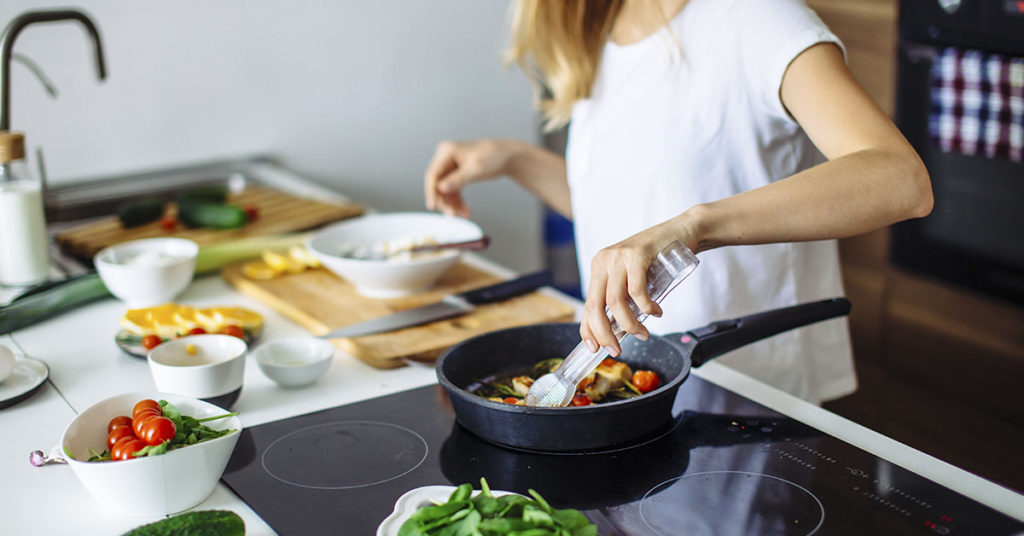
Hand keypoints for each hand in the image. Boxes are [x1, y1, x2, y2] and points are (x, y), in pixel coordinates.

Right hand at [424, 139, 516, 216]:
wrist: (508, 156)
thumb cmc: (494, 157)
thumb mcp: (476, 169)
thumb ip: (458, 179)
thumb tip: (441, 188)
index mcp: (447, 151)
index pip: (433, 174)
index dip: (431, 192)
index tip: (432, 207)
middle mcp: (446, 157)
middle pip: (437, 184)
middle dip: (445, 201)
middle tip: (452, 215)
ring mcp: (451, 165)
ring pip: (445, 190)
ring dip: (453, 204)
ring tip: (465, 214)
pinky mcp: (457, 173)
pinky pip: (453, 190)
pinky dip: (458, 201)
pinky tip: (466, 210)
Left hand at [580, 221, 696, 356]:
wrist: (682, 231)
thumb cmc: (659, 258)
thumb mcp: (633, 278)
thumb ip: (623, 297)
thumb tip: (617, 330)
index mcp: (598, 267)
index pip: (587, 304)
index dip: (588, 330)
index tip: (594, 348)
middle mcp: (603, 261)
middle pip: (595, 306)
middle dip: (604, 333)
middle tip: (616, 350)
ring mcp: (618, 256)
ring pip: (615, 302)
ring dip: (629, 325)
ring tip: (643, 334)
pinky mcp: (636, 254)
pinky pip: (636, 291)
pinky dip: (646, 308)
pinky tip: (656, 312)